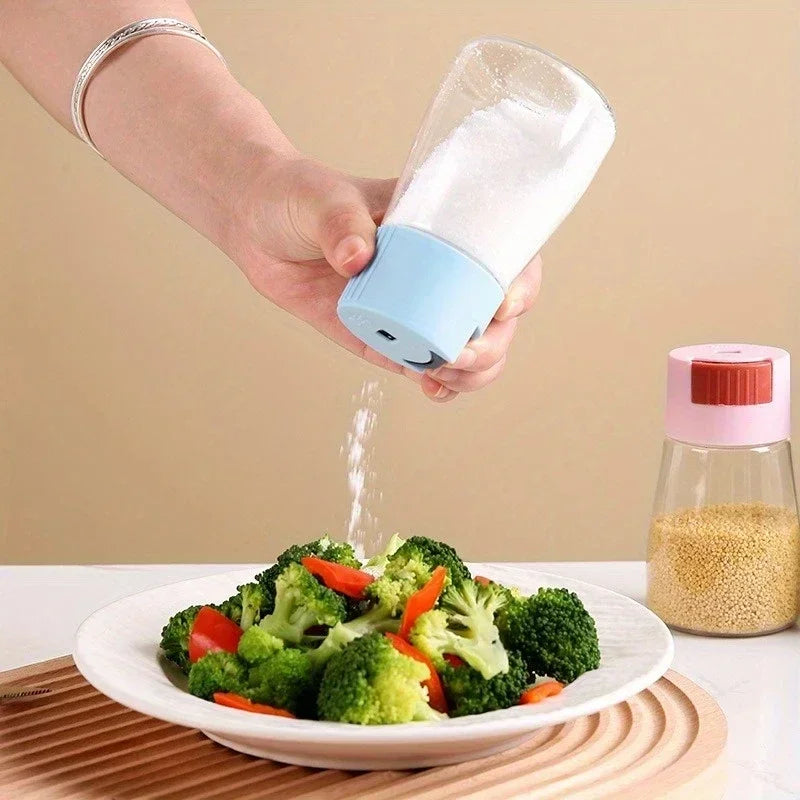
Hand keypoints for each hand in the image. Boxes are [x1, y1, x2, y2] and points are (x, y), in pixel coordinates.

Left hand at [232, 156, 541, 401]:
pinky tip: (433, 391)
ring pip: (469, 347)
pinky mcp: (388, 336)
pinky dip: (440, 385)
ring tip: (443, 376)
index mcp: (443, 228)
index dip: (520, 284)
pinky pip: (425, 363)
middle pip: (496, 316)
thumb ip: (340, 222)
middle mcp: (440, 271)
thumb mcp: (322, 198)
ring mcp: (416, 307)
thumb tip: (358, 259)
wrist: (258, 226)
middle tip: (461, 353)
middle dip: (493, 344)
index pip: (505, 255)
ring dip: (473, 371)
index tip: (500, 305)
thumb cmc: (299, 196)